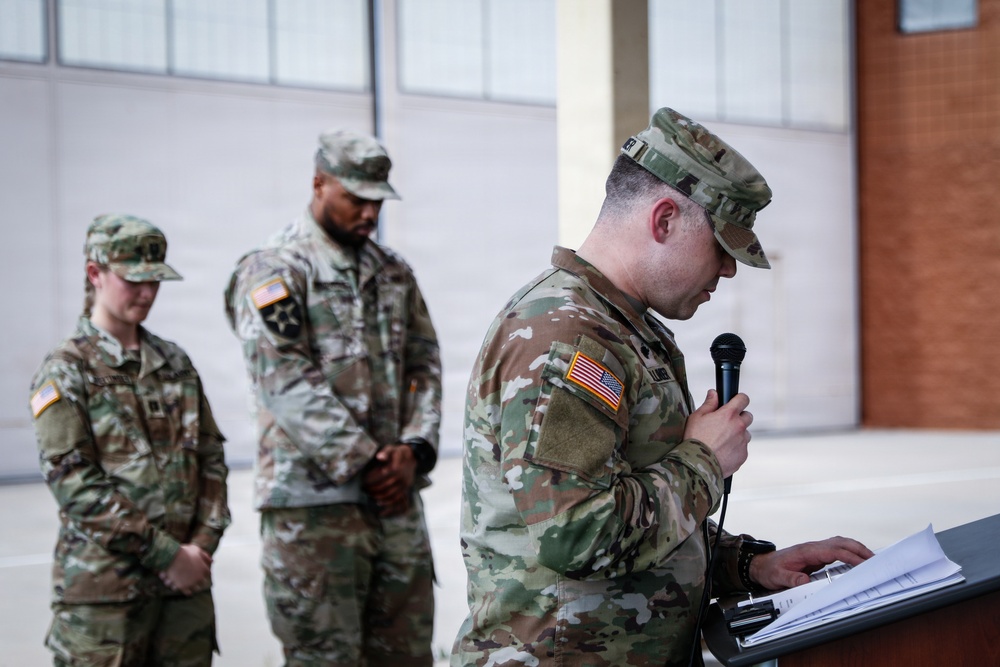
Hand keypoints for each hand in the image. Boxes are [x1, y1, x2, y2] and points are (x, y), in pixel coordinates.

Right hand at [160, 544, 211, 594]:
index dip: (202, 572)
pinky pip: (187, 592)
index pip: (207, 574)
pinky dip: (185, 590)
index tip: (198, 571)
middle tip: (191, 578)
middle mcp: (199, 578)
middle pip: (202, 583)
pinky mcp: (183, 587)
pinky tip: (179, 585)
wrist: (171, 557)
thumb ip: (205, 556)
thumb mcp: (196, 550)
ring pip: (195, 589)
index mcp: (204, 569)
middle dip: (197, 582)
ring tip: (184, 583)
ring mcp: (191, 584)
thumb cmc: (184, 552)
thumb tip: (212, 561)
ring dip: (191, 586)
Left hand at [362, 444, 416, 517]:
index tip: (364, 480)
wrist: (412, 457)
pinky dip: (387, 501)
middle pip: (385, 485)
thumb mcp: (392, 448)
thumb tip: (379, 457)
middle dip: (373, 488)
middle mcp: (401, 476)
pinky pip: (397, 498)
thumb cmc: (398, 453)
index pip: (382, 474)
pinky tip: (379, 502)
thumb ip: (385, 452)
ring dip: (378, 495)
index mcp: (397, 466)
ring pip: (390, 493)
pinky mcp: (406, 488)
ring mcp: (404, 483)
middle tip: (364, 488)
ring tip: (369, 494)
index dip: (372, 478)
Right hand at [684, 389, 752, 477]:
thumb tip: (714, 393)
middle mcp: (739, 427)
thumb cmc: (695, 440)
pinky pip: (743, 448)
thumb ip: (709, 404)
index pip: (743, 399)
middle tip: (726, 424)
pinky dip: (735, 448)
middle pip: (748, 416)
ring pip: (745, 434)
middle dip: (739, 418)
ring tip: (722, 441)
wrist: (698, 464)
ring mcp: (743, 442)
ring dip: (738, 435)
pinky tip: (723, 451)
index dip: (740, 399)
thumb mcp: (697, 417)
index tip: (737, 402)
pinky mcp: (743, 455)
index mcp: (728, 415)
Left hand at [750, 537, 874, 590]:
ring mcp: (816, 550)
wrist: (762, 565)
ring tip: (872, 560)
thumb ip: (790, 579)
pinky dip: (850, 553)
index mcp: (806, 551)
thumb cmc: (770, 570)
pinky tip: (858, 560)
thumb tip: (804, 581)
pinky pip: (837, 551)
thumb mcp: (777, 577)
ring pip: (841, 544)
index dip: (849, 556)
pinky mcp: (817, 555)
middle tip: (875, 560)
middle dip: (859, 550)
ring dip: (857, 549)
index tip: (862, 564)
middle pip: (841, 543)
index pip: (833, 551)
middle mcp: (813, 547)